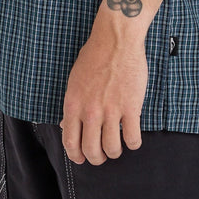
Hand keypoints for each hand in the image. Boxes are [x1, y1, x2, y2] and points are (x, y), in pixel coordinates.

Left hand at [60, 17, 147, 165]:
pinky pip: (132, 138)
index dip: (76, 156)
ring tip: (117, 146)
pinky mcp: (131, 107)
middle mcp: (90, 111)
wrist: (116, 39)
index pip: (70, 142)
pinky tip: (132, 137)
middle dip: (97, 158)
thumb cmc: (95, 55)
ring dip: (114, 152)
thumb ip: (72, 105)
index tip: (82, 158)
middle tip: (102, 155)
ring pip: (112, 149)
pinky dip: (133, 143)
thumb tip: (66, 125)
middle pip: (91, 151)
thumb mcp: (75, 80)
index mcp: (73, 104)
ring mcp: (111, 110)